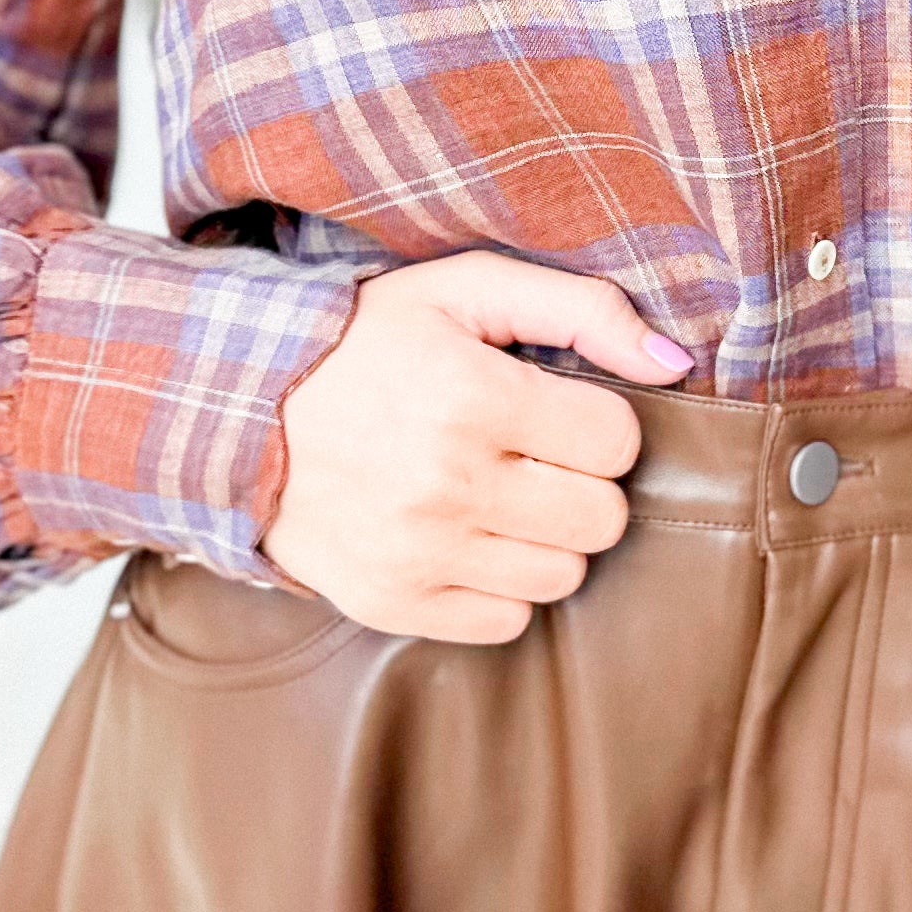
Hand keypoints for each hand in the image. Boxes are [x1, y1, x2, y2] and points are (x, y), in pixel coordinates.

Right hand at [264, 248, 693, 640]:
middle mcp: (444, 482)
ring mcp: (416, 552)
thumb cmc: (366, 343)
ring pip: (564, 576)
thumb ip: (582, 309)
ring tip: (499, 496)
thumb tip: (675, 364)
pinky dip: (500, 583)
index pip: (616, 442)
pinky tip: (466, 536)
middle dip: (581, 484)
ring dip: (546, 537)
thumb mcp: (465, 290)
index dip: (597, 423)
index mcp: (469, 395)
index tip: (557, 410)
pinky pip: (508, 621)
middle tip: (534, 457)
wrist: (236, 411)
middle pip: (601, 519)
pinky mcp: (392, 603)